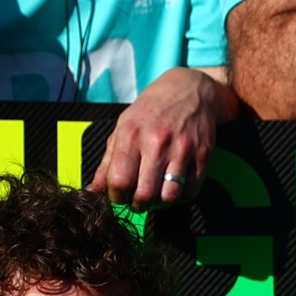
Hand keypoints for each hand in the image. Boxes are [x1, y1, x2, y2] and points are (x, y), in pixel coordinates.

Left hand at [90, 68, 228, 209]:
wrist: (189, 91)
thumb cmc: (151, 112)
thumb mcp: (123, 128)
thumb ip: (108, 162)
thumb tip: (93, 191)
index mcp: (131, 135)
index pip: (119, 182)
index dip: (116, 196)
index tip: (119, 194)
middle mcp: (156, 142)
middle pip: (144, 195)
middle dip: (138, 204)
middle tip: (137, 198)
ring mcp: (182, 150)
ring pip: (168, 197)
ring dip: (160, 202)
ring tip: (156, 192)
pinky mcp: (202, 156)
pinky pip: (189, 192)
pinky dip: (180, 196)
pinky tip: (173, 184)